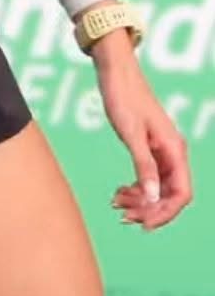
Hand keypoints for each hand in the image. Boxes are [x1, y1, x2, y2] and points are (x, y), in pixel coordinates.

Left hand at [92, 32, 192, 230]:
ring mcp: (161, 150)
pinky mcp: (148, 146)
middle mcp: (172, 152)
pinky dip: (135, 187)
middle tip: (122, 215)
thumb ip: (143, 166)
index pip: (181, 194)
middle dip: (148, 209)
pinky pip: (148, 176)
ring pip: (158, 187)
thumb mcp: (131, 133)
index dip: (165, 213)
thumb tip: (153, 198)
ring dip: (140, 200)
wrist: (115, 71)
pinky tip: (118, 192)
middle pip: (169, 194)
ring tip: (116, 204)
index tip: (143, 224)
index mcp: (174, 149)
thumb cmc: (123, 97)